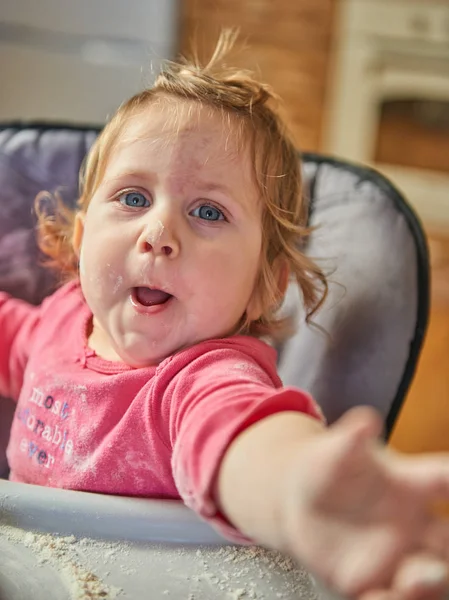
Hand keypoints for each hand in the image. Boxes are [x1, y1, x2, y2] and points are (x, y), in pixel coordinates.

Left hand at [280, 407, 448, 598]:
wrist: (298, 499)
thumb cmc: (330, 468)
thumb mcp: (338, 451)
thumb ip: (353, 438)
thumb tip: (366, 419)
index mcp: (410, 485)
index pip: (445, 481)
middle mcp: (411, 525)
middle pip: (447, 541)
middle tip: (442, 552)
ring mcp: (394, 557)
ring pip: (428, 577)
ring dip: (430, 582)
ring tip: (413, 581)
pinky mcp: (369, 583)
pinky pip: (389, 599)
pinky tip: (377, 597)